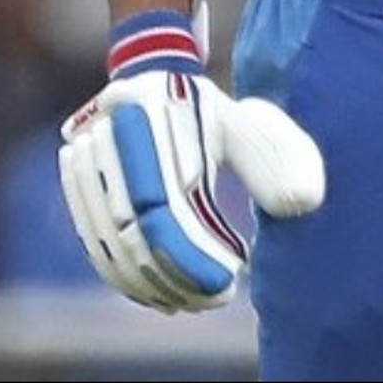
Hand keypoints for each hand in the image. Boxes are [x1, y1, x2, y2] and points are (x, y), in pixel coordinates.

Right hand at [59, 64, 325, 313]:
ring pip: (109, 241)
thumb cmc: (211, 111)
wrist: (153, 81)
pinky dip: (123, 276)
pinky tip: (158, 294)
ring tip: (190, 301)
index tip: (230, 279)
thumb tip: (305, 201)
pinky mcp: (77, 180)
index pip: (166, 204)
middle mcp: (113, 130)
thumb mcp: (247, 122)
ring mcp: (88, 154)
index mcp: (155, 111)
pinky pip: (93, 241)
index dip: (191, 253)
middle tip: (213, 299)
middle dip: (172, 275)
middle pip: (132, 229)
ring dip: (148, 283)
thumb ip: (272, 158)